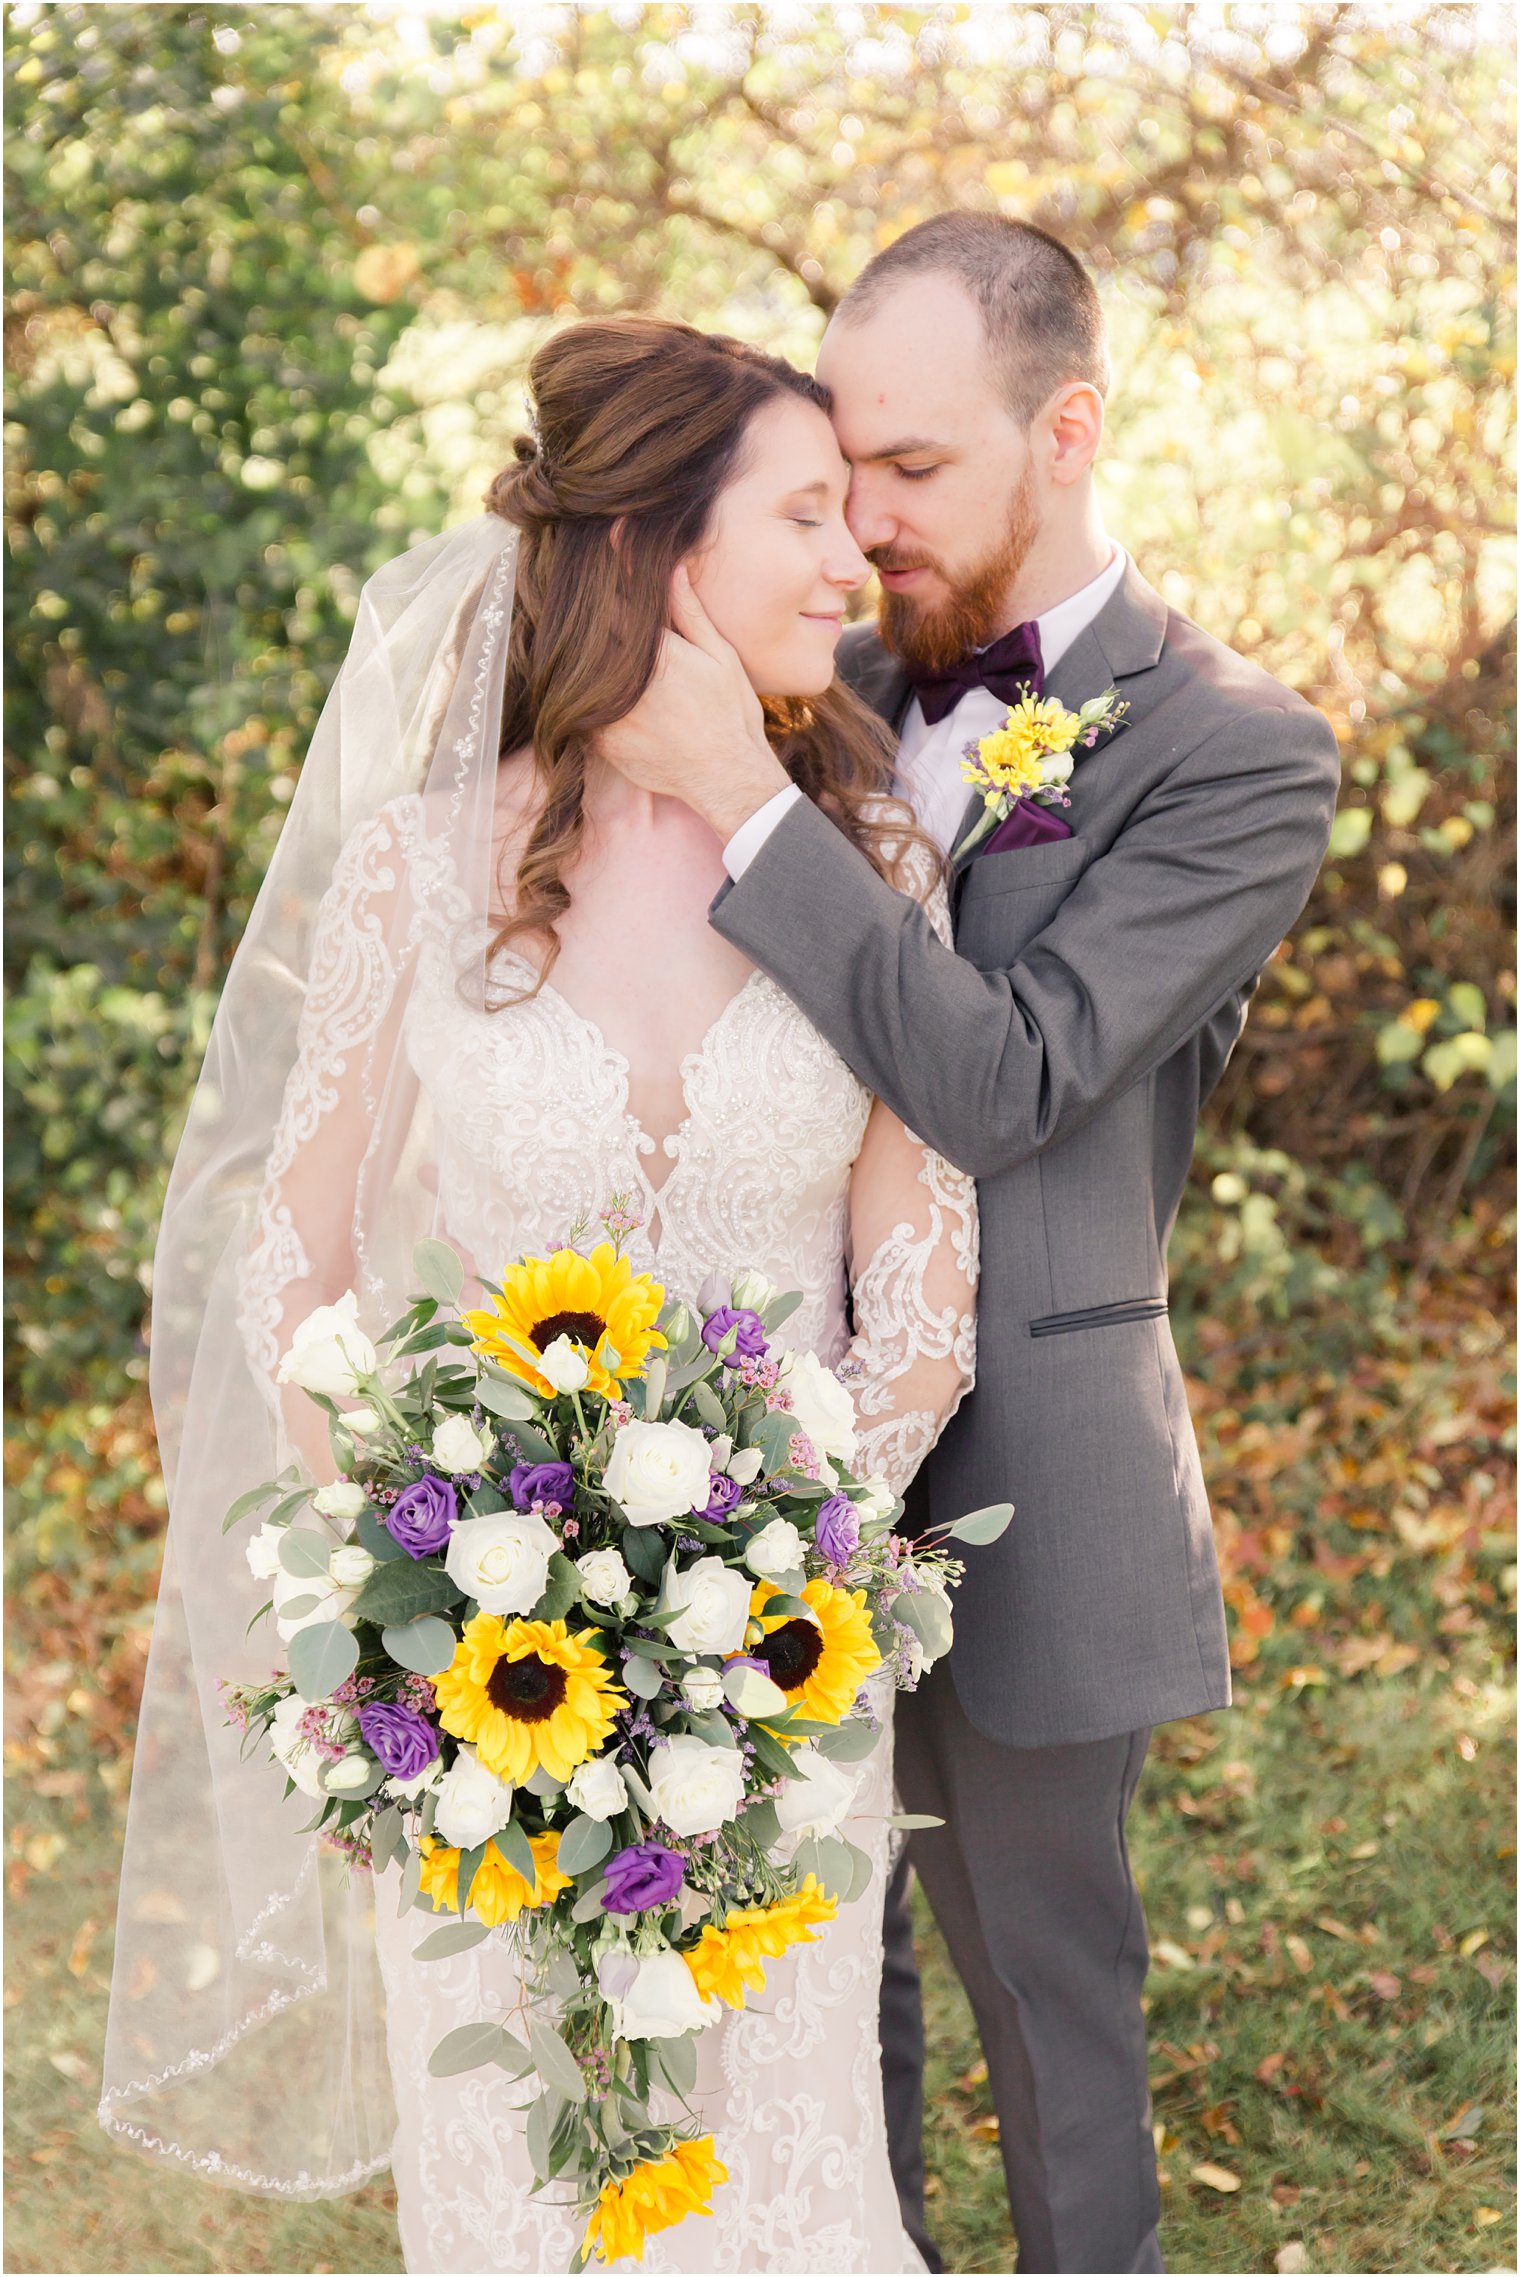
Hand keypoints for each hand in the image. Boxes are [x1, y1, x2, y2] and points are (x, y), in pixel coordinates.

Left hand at [597, 568, 790, 841]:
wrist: (726, 776)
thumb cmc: (730, 712)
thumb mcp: (719, 655)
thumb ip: (688, 611)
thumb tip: (670, 566)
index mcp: (654, 652)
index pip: (611, 607)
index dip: (600, 587)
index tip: (593, 571)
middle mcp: (625, 683)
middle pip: (586, 639)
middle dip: (583, 623)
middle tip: (579, 610)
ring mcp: (609, 715)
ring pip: (576, 677)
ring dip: (576, 662)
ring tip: (584, 651)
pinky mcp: (602, 742)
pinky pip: (579, 712)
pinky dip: (581, 700)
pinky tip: (593, 693)